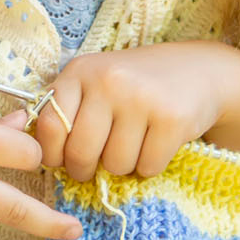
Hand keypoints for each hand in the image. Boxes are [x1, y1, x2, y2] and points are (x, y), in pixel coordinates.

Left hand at [31, 42, 239, 182]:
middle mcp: (108, 80)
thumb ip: (67, 111)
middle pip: (80, 154)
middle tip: (102, 159)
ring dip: (124, 166)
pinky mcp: (172, 118)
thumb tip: (40, 157)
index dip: (54, 154)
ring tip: (135, 141)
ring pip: (115, 165)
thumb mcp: (96, 84)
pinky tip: (157, 141)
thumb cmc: (137, 86)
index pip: (47, 128)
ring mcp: (141, 98)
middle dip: (88, 169)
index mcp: (81, 71)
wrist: (200, 71)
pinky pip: (147, 167)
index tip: (65, 157)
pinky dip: (151, 165)